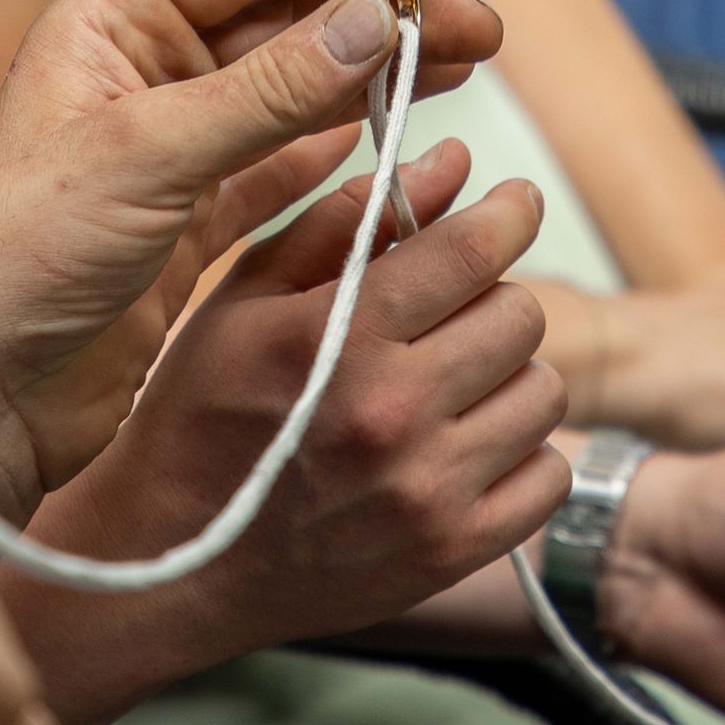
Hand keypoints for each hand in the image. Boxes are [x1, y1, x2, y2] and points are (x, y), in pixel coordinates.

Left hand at [0, 0, 502, 491]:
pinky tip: (390, 140)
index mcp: (112, 28)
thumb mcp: (146, 156)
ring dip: (371, 82)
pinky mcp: (190, 225)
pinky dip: (337, 156)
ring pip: (291, 98)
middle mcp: (144, 79)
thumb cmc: (20, 259)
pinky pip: (280, 172)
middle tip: (475, 27)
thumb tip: (372, 20)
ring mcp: (172, 154)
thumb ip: (266, 91)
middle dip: (377, 18)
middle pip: (282, 23)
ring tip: (459, 71)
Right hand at [7, 141, 567, 669]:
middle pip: (521, 315)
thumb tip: (449, 163)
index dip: (509, 212)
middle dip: (491, 296)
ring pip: (543, 391)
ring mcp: (427, 492)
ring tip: (448, 385)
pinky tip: (462, 447)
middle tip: (449, 312)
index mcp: (336, 339)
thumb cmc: (199, 418)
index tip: (513, 204)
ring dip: (505, 375)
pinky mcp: (452, 551)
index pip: (473, 250)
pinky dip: (519, 452)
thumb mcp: (244, 301)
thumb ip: (345, 222)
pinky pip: (550, 474)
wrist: (174, 562)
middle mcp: (391, 413)